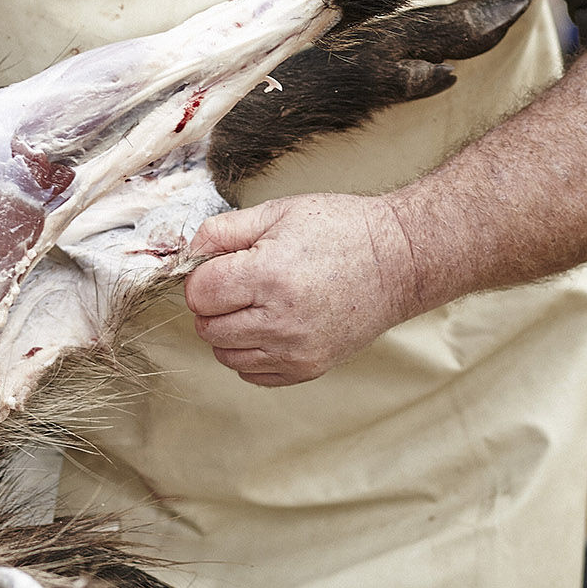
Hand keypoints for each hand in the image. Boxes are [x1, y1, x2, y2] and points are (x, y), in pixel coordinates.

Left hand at [184, 194, 424, 386]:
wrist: (399, 260)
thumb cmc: (342, 231)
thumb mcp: (278, 212)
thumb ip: (222, 232)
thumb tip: (187, 253)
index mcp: (269, 276)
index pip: (199, 294)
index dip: (202, 277)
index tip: (222, 267)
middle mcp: (281, 320)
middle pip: (207, 327)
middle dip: (213, 305)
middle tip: (239, 284)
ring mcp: (296, 350)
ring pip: (226, 355)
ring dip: (229, 332)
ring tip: (256, 305)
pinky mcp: (309, 368)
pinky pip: (252, 374)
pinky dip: (251, 354)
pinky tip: (270, 327)